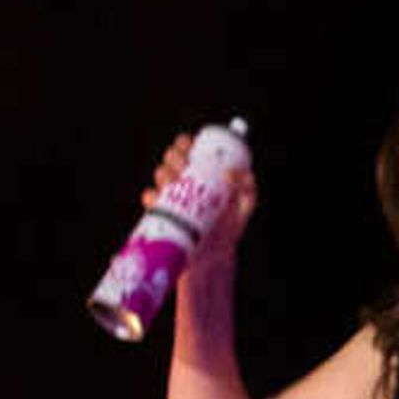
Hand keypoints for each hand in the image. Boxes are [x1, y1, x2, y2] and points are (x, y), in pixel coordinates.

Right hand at [148, 135, 256, 276]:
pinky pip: (151, 202)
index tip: (187, 143)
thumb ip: (247, 185)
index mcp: (199, 175)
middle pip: (172, 162)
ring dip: (163, 173)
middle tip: (182, 162)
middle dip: (174, 157)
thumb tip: (229, 172)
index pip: (188, 152)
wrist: (216, 255)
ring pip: (161, 178)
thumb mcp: (245, 203)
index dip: (184, 144)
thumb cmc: (230, 225)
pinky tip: (156, 196)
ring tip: (172, 178)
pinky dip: (151, 196)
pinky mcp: (161, 215)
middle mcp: (182, 183)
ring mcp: (170, 198)